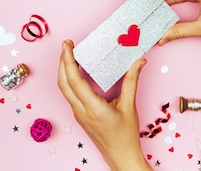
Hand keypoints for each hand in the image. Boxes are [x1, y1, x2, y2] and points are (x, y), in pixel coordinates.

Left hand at [58, 40, 150, 170]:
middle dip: (62, 61)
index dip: (68, 61)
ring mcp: (78, 114)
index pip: (74, 80)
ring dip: (63, 70)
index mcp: (93, 108)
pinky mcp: (79, 115)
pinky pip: (69, 94)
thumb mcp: (130, 106)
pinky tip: (75, 71)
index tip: (67, 46)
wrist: (120, 156)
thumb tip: (139, 62)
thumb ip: (132, 81)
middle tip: (66, 45)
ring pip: (64, 89)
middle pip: (63, 82)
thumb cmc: (125, 136)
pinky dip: (68, 79)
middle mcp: (81, 110)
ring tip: (69, 54)